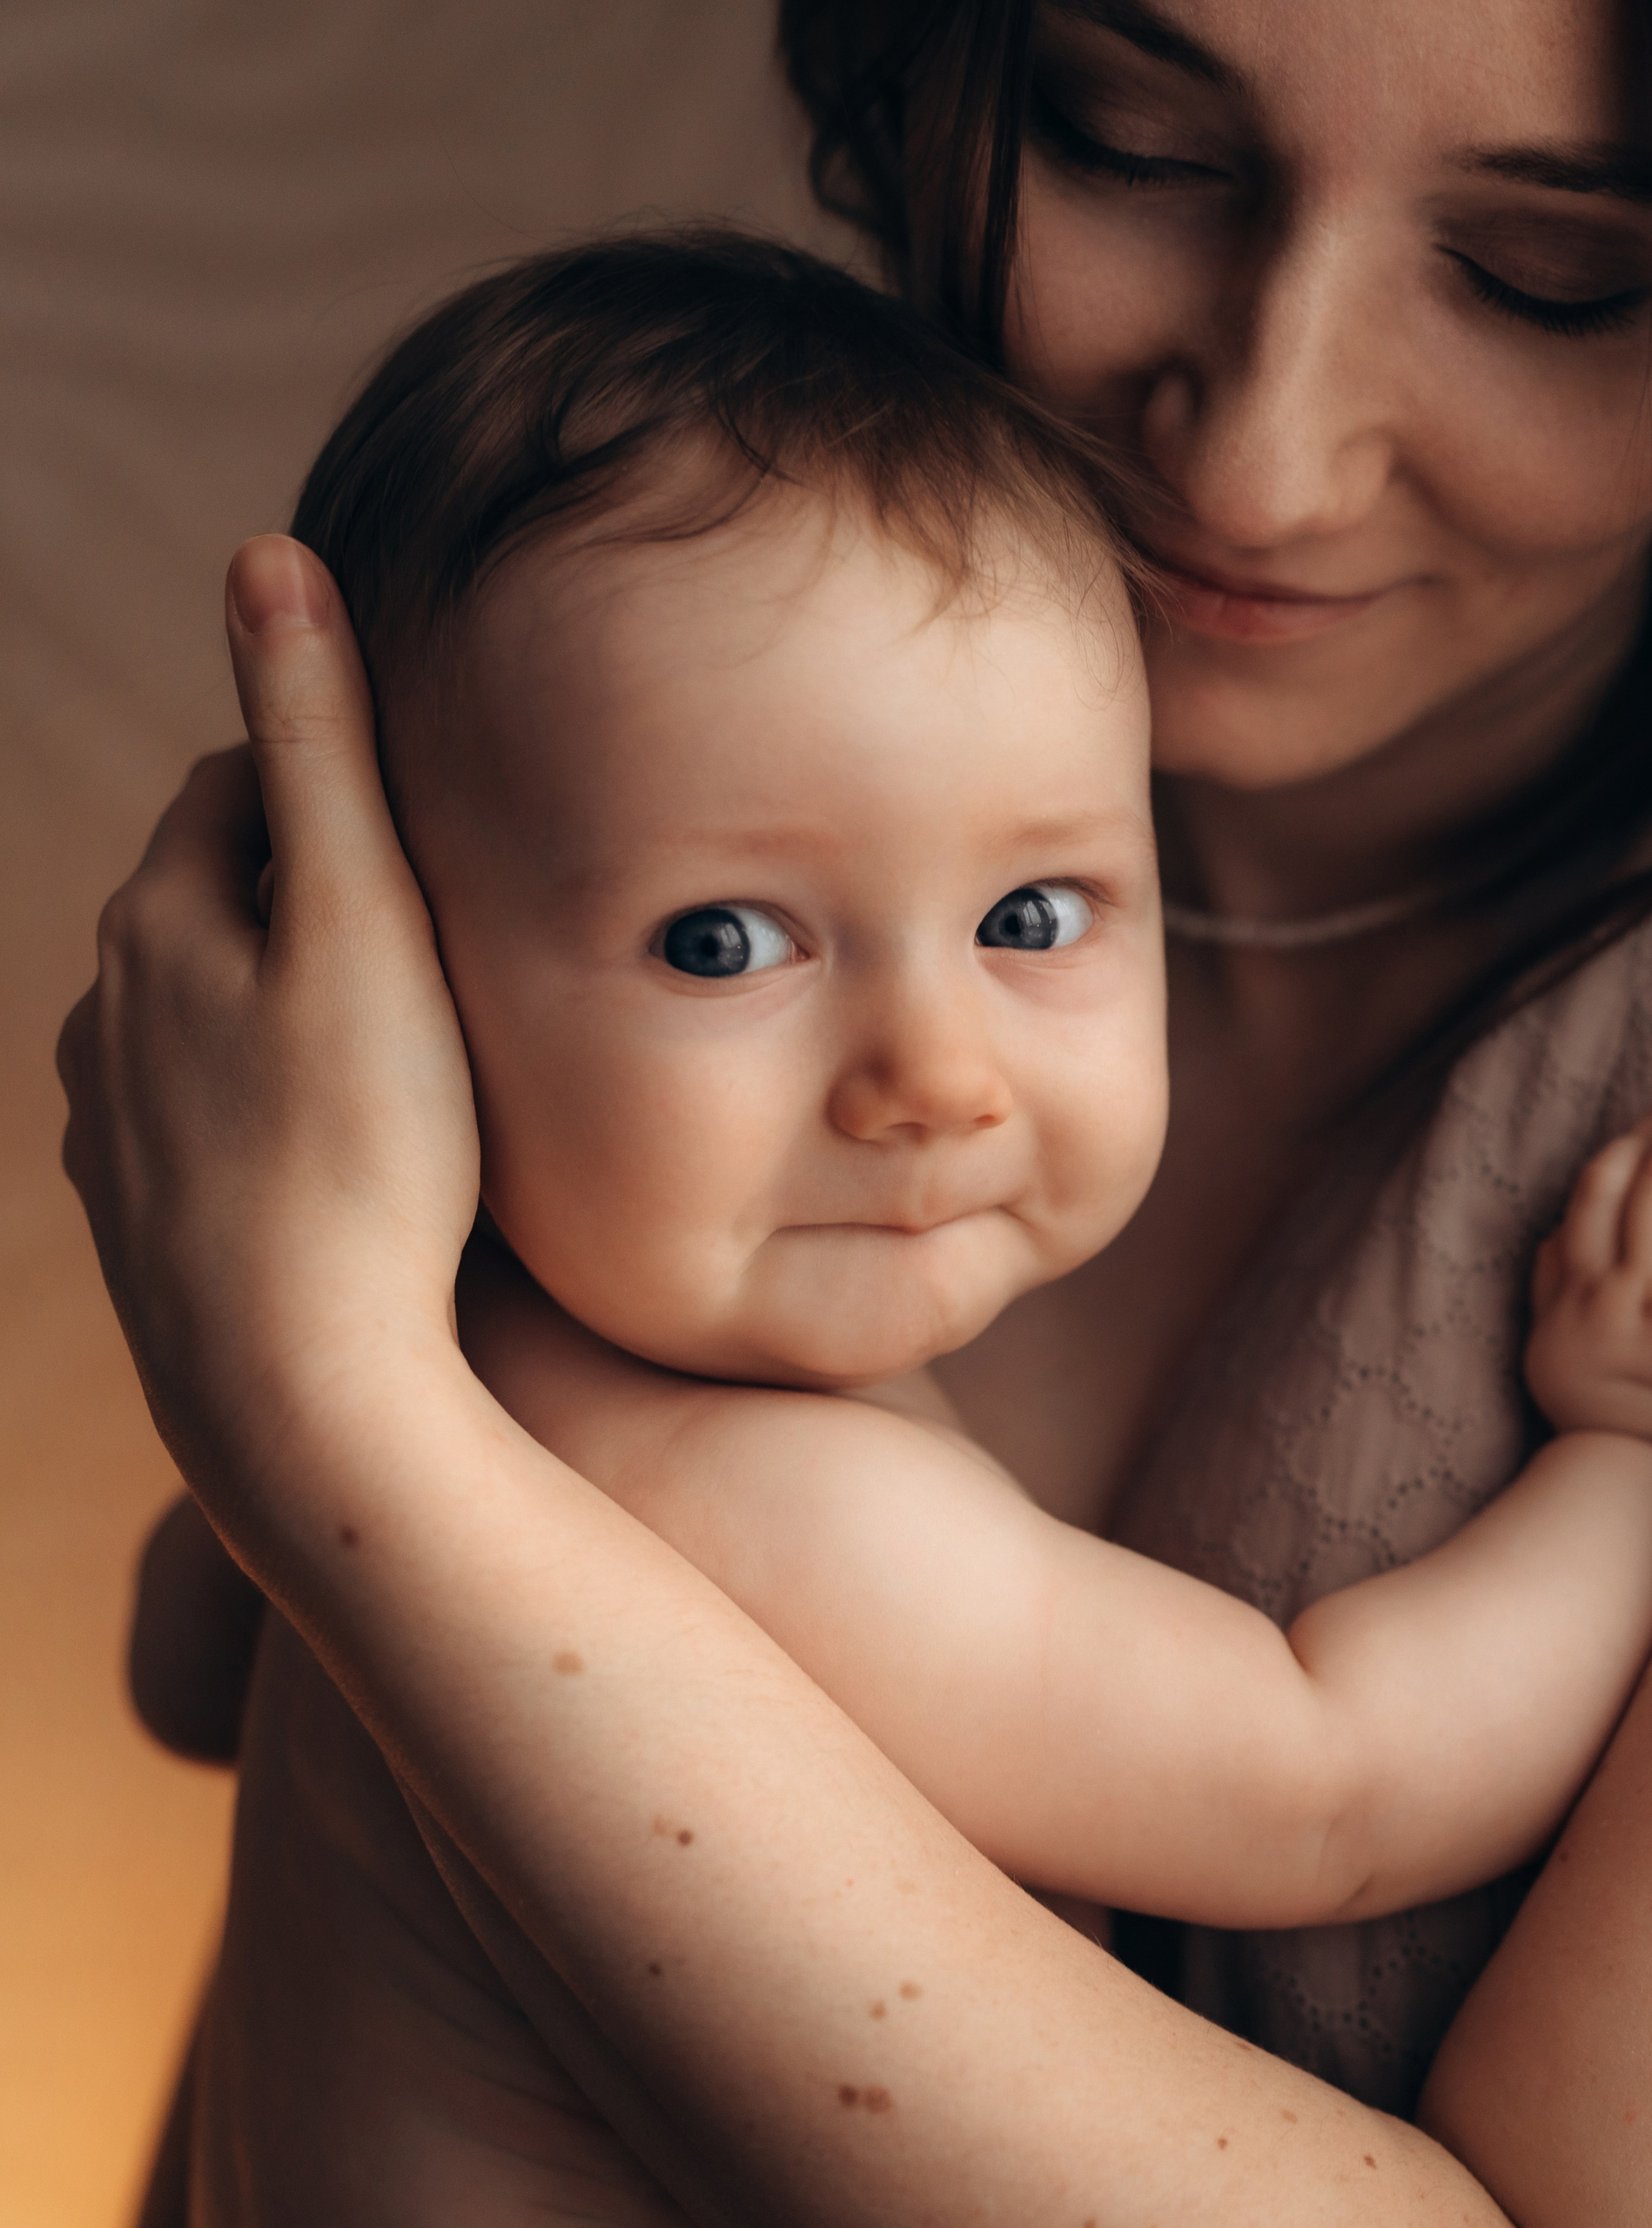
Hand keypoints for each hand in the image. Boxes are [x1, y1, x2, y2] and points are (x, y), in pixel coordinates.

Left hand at [57, 537, 480, 1524]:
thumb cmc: (359, 1154)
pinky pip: (207, 1112)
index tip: (429, 816)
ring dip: (285, 1001)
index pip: (238, 789)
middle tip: (435, 925)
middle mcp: (107, 1013)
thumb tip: (264, 556)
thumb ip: (318, 747)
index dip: (333, 784)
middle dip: (308, 891)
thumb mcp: (360, 924)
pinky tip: (342, 1149)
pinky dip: (266, 1100)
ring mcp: (115, 1124)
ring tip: (401, 1043)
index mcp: (158, 921)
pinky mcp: (141, 1216)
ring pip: (207, 1012)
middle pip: (217, 900)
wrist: (296, 1388)